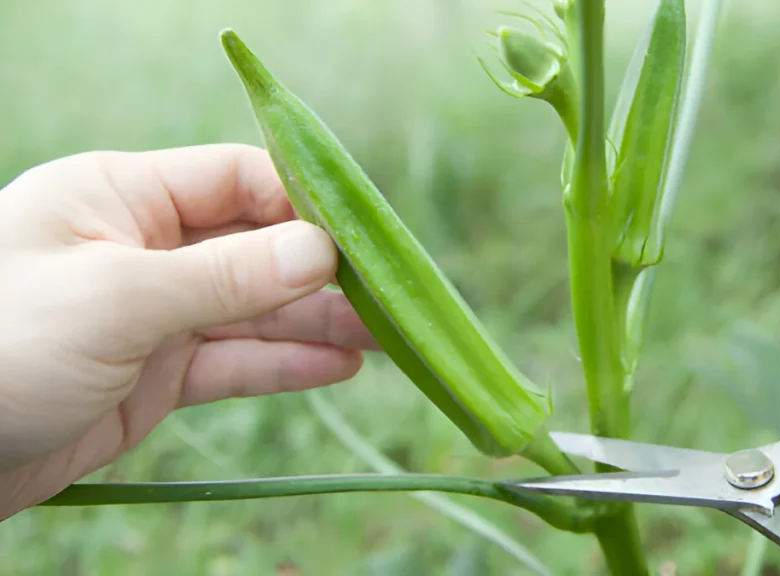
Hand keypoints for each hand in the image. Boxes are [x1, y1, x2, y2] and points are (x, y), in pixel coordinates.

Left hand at [0, 144, 376, 517]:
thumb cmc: (1, 345)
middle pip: (256, 249)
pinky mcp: (157, 374)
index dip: (300, 203)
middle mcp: (144, 247)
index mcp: (120, 196)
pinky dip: (285, 364)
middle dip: (321, 273)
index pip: (234, 180)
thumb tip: (320, 251)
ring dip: (317, 322)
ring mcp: (154, 313)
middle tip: (388, 296)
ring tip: (385, 336)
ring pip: (253, 310)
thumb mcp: (115, 298)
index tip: (359, 236)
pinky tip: (340, 366)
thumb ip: (222, 276)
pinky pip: (234, 361)